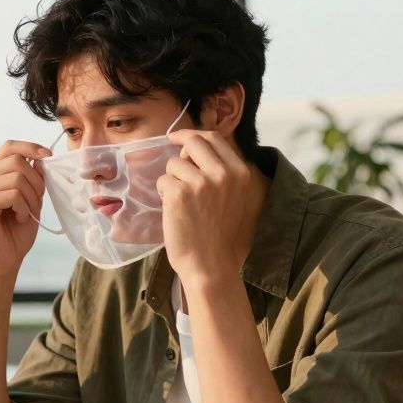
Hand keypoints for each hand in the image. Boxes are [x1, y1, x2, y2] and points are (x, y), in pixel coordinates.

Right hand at [0, 140, 49, 281]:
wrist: (3, 263)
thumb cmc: (15, 233)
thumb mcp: (30, 200)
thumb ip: (33, 178)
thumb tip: (40, 157)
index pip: (8, 147)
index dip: (30, 147)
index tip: (48, 156)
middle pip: (15, 160)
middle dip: (35, 180)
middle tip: (36, 202)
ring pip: (16, 177)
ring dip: (31, 197)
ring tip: (26, 213)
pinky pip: (12, 194)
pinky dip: (23, 207)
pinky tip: (19, 218)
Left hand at [157, 130, 260, 288]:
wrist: (211, 266)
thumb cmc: (220, 236)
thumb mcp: (235, 197)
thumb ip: (222, 172)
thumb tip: (194, 150)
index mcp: (240, 172)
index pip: (214, 138)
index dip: (194, 135)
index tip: (180, 138)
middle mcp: (223, 173)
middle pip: (193, 142)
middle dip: (179, 148)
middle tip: (173, 159)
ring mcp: (200, 182)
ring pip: (174, 164)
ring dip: (172, 181)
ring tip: (181, 204)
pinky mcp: (179, 194)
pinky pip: (162, 181)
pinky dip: (163, 195)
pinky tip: (173, 212)